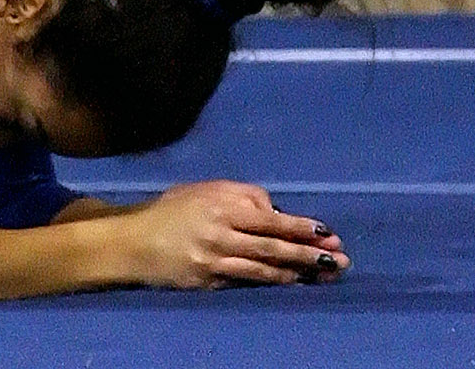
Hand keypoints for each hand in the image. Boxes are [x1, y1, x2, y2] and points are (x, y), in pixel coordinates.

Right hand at [125, 181, 348, 288]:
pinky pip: (246, 283)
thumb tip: (276, 212)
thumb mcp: (208, 190)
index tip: (328, 232)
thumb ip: (243, 197)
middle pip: (274, 247)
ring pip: (264, 270)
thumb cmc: (175, 210)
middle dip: (309, 254)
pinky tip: (289, 284)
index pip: (272, 219)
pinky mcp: (208, 283)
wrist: (135, 241)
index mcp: (224, 206)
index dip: (301, 227)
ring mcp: (215, 262)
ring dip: (296, 273)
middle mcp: (222, 234)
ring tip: (323, 275)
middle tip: (338, 259)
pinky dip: (271, 283)